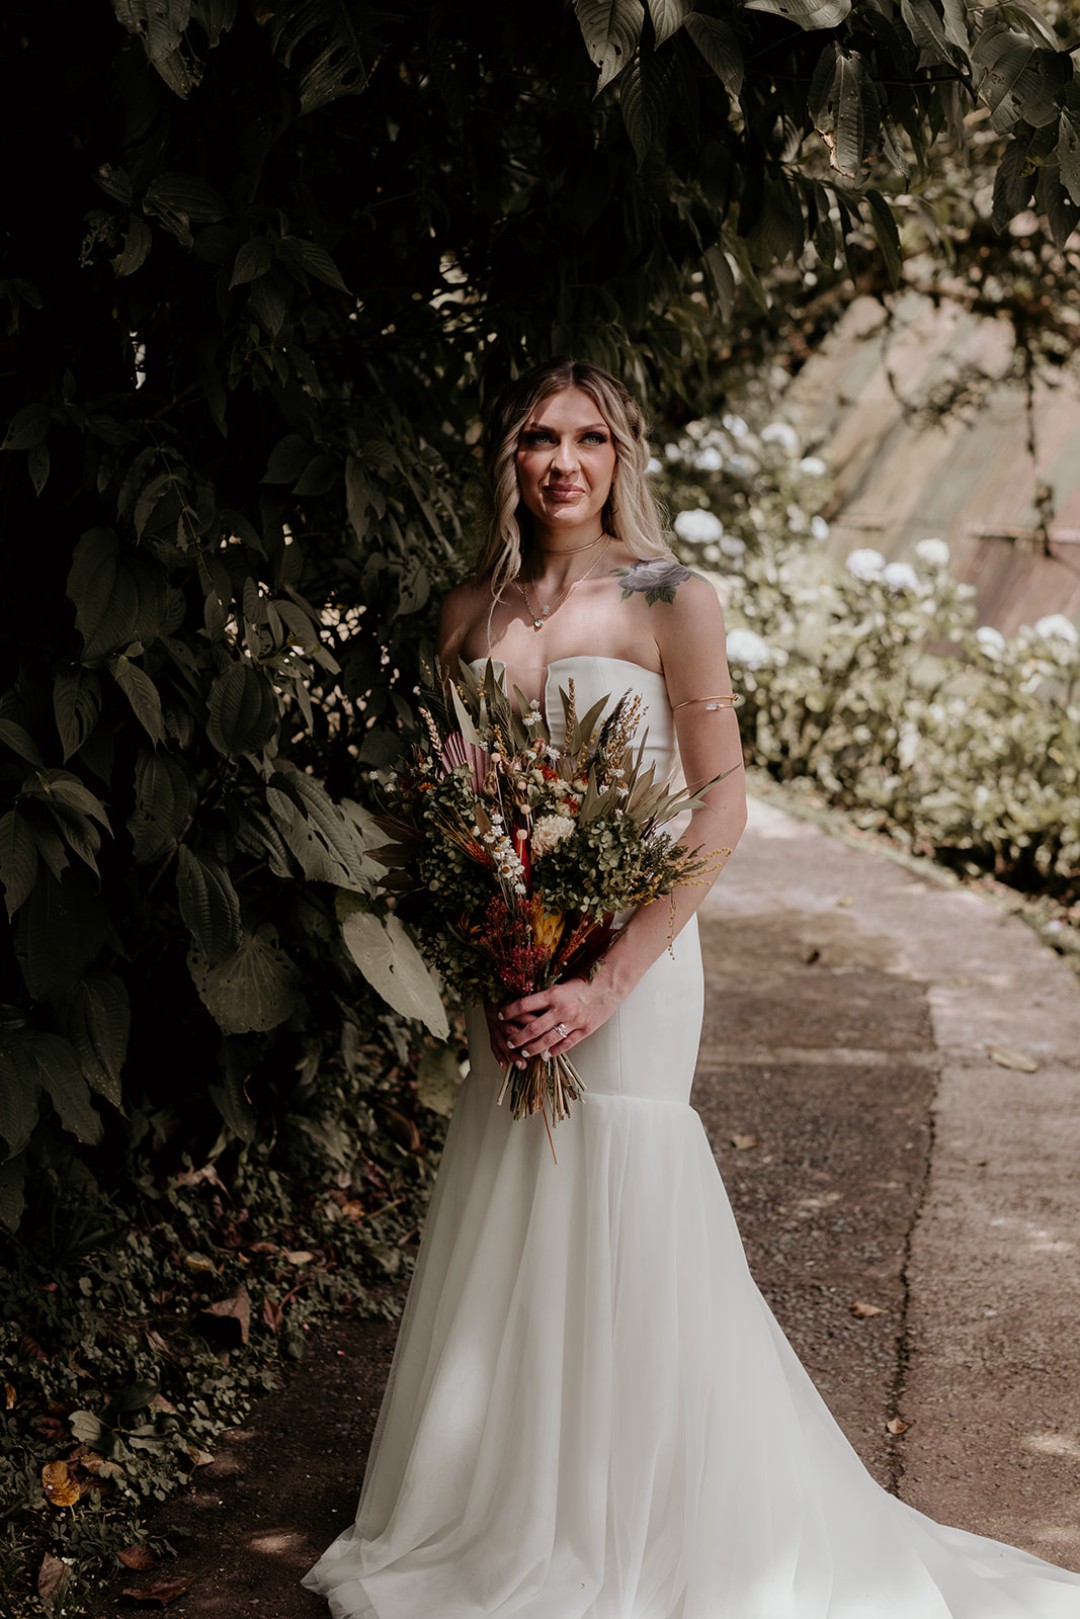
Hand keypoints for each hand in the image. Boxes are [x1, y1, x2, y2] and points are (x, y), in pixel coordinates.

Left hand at [486, 976, 617, 1068]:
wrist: (611, 984)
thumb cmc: (586, 981)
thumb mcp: (563, 983)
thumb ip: (547, 995)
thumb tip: (528, 1003)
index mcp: (553, 994)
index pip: (524, 1004)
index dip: (509, 1011)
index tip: (500, 1014)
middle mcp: (561, 1009)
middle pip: (533, 1027)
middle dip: (518, 1036)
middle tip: (509, 1042)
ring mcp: (573, 1021)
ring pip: (548, 1040)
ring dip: (533, 1048)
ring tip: (524, 1052)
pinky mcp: (585, 1030)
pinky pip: (567, 1044)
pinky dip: (555, 1051)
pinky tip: (547, 1055)